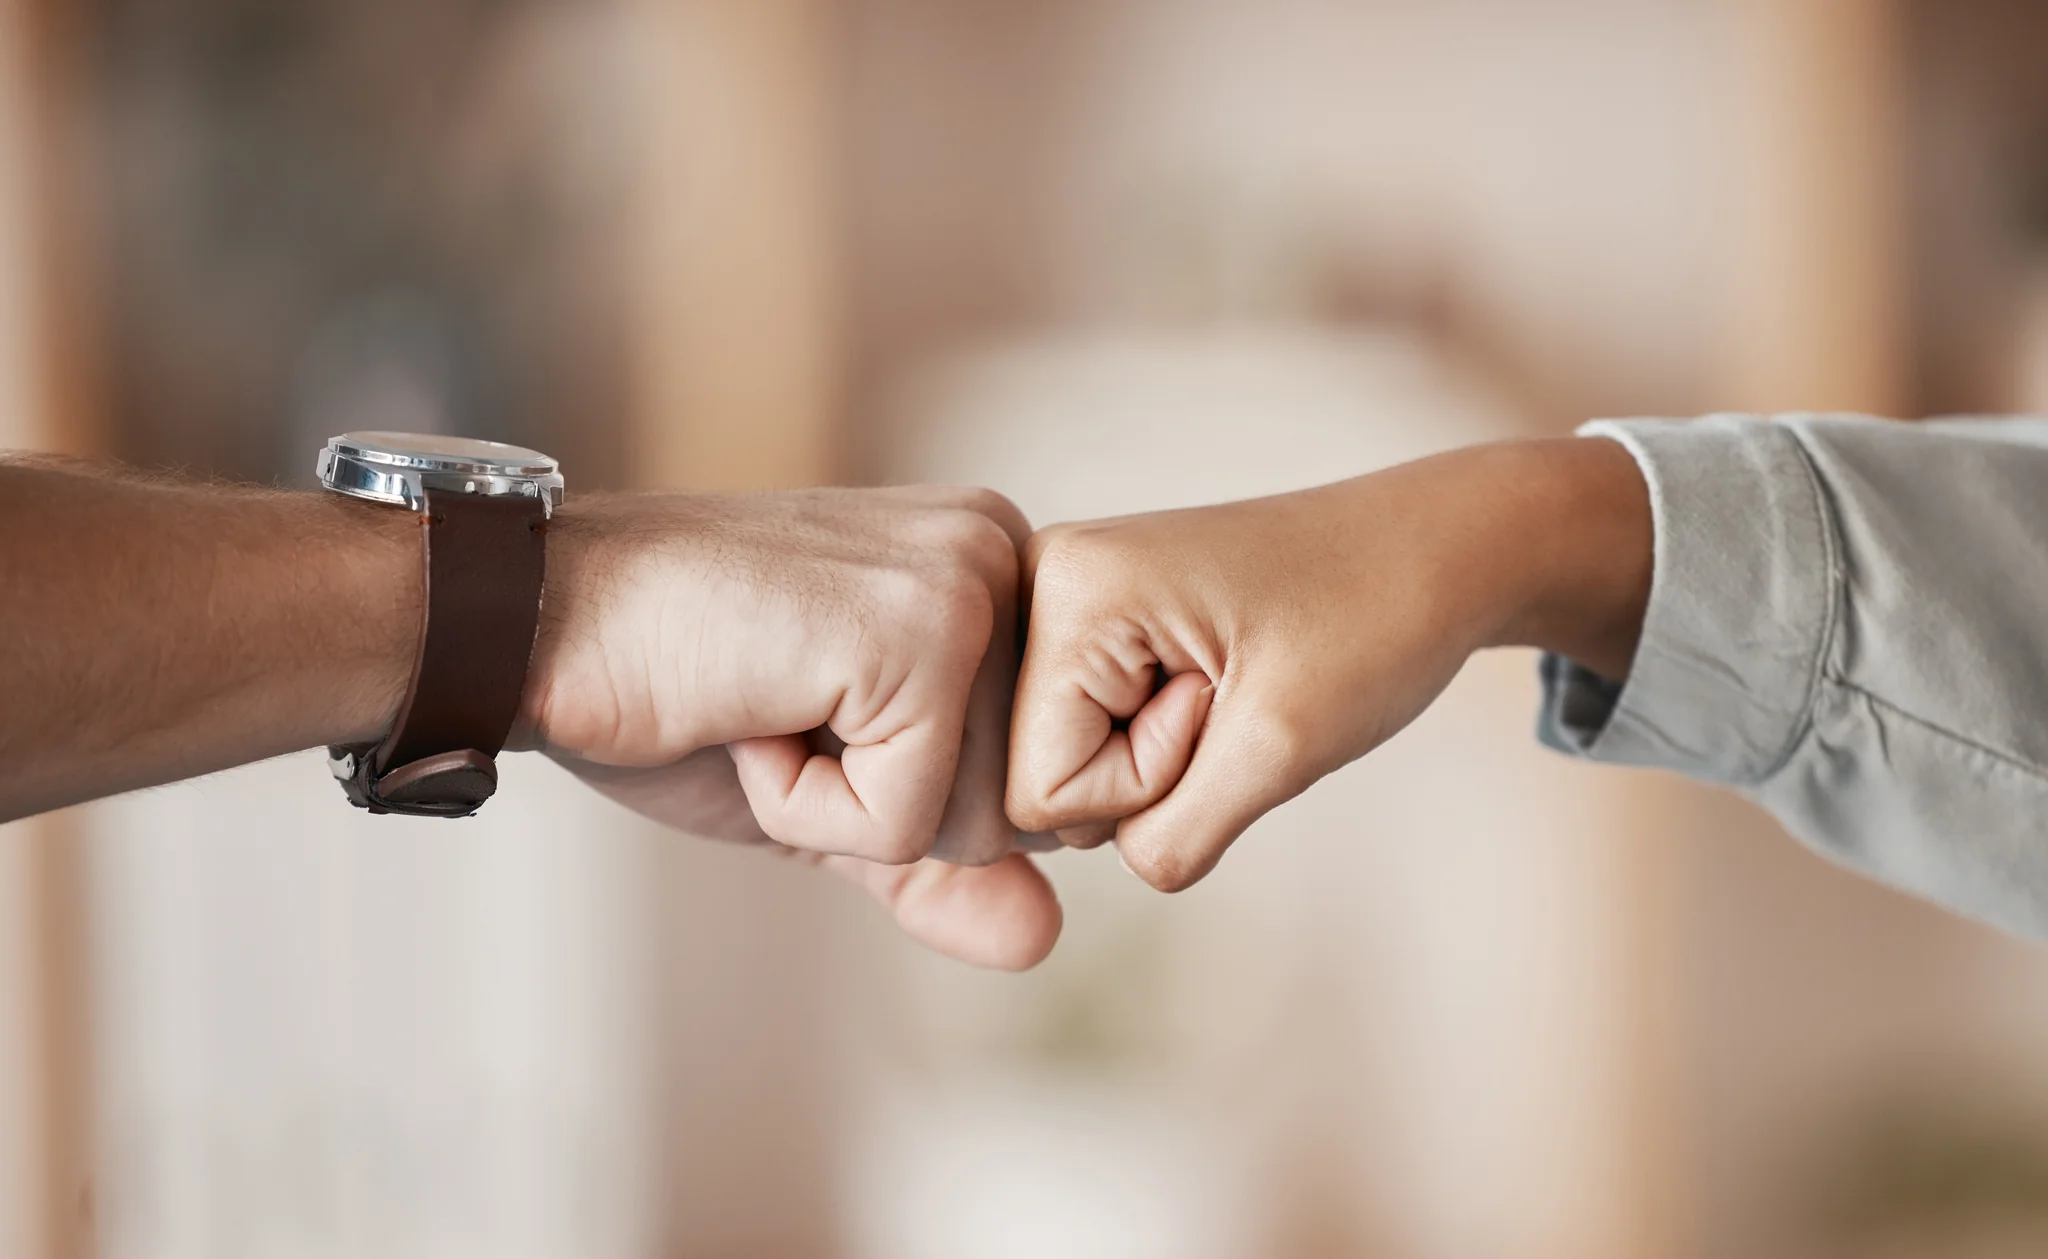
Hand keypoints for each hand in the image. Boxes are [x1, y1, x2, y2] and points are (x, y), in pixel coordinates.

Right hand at [522, 485, 1059, 969]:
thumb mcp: (830, 796)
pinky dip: (802, 808)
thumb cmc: (677, 692)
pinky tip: (747, 713)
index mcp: (995, 567)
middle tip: (778, 709)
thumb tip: (1044, 940)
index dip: (912, 796)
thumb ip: (937, 864)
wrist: (537, 624)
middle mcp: (1003, 553)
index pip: (1033, 776)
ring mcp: (968, 586)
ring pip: (977, 824)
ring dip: (840, 809)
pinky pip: (904, 824)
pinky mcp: (921, 636)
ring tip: (762, 706)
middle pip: (1019, 808)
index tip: (809, 706)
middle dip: (884, 808)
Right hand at [1005, 438, 1650, 891]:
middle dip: (1147, 772)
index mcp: (1066, 587)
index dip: (1146, 784)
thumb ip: (1172, 838)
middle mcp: (1043, 578)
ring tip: (1231, 683)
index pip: (1040, 790)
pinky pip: (1095, 734)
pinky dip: (1163, 737)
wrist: (1438, 549)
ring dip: (1160, 758)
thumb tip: (1112, 864)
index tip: (1224, 703)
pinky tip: (1217, 682)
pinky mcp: (1099, 618)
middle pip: (1040, 777)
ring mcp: (1067, 595)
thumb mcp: (1278, 751)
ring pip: (1067, 764)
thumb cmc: (1374, 623)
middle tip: (1233, 692)